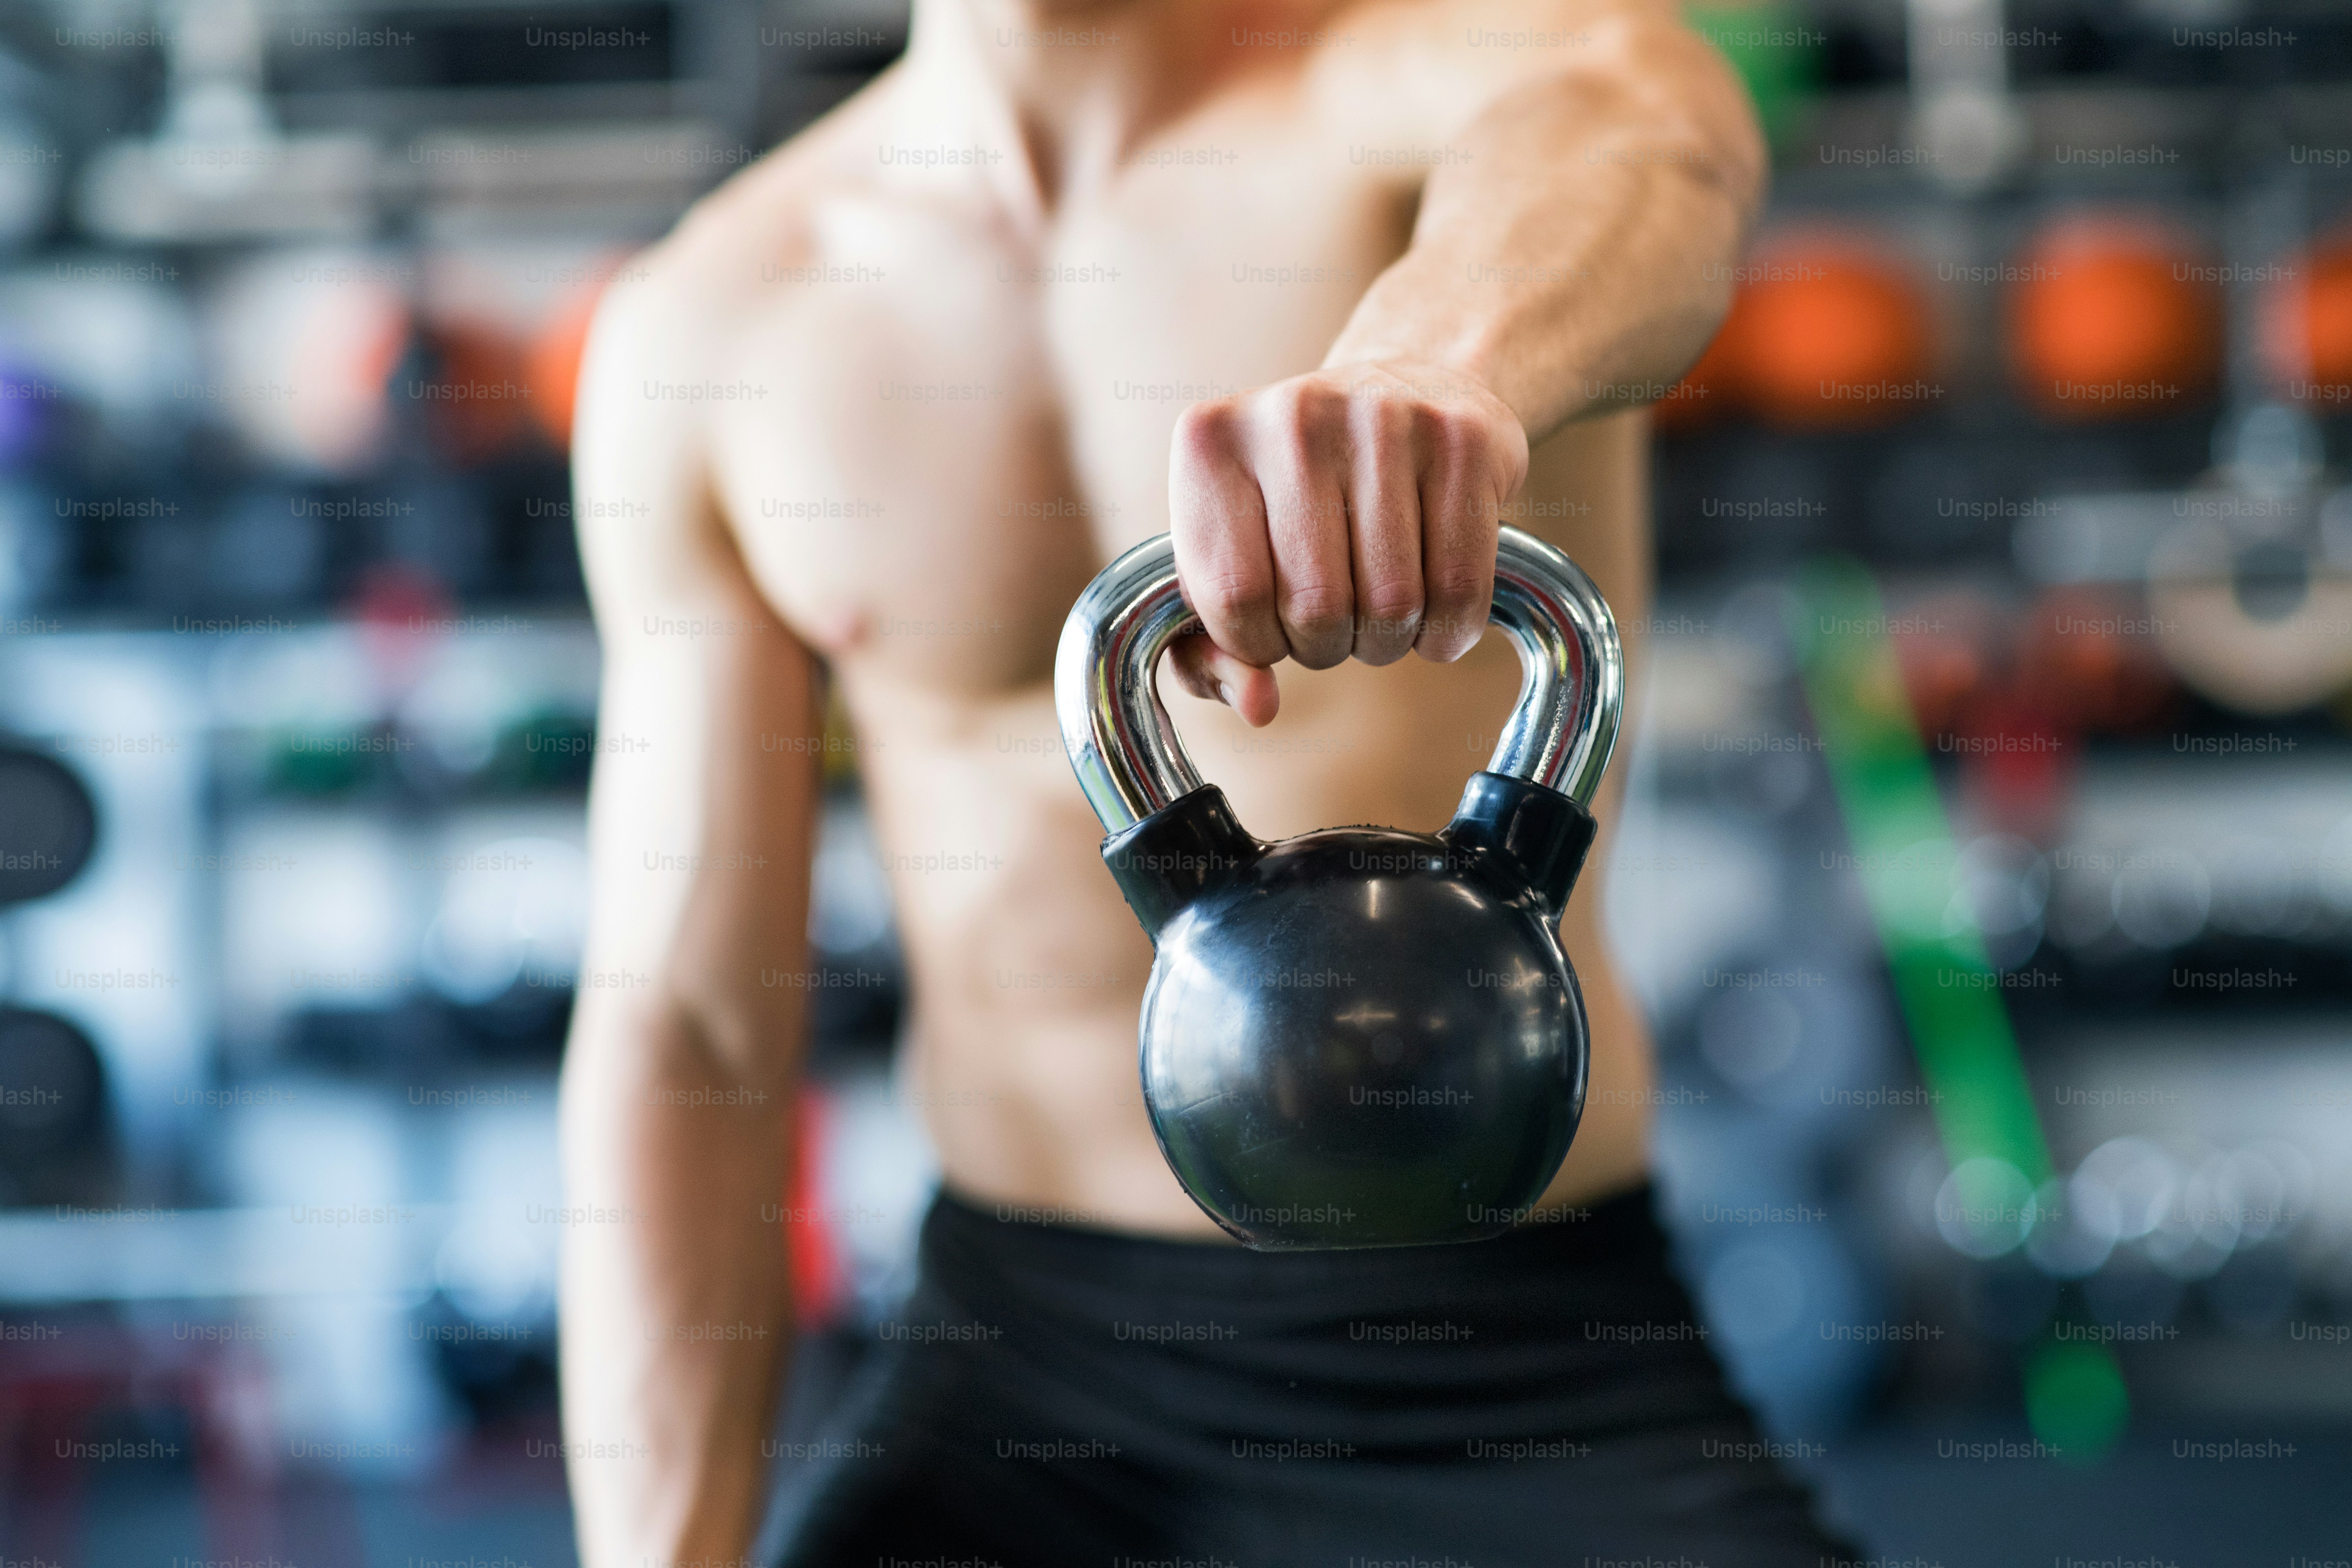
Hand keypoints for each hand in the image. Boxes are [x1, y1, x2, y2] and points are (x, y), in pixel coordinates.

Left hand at [1165, 358, 1529, 726]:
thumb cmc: (1297, 497)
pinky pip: (1460, 588)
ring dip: (1387, 642)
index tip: (1273, 626)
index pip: (1233, 597)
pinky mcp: (1461, 440)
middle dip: (1326, 646)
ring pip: (1392, 605)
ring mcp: (1384, 418)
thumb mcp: (1229, 558)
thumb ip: (1210, 649)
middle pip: (1317, 607)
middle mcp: (1293, 416)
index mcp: (1210, 442)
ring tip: (1378, 611)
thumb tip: (1259, 707)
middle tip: (1334, 621)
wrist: (1406, 388)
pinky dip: (1448, 632)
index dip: (1259, 643)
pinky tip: (1433, 614)